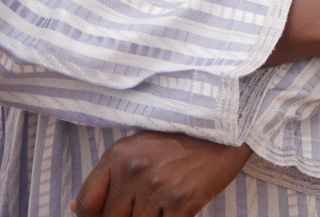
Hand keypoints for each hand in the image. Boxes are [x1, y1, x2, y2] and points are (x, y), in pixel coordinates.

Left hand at [71, 132, 250, 216]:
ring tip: (165, 202)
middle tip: (147, 205)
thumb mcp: (140, 148)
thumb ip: (109, 177)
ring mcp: (158, 187)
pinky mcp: (182, 201)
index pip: (87, 203)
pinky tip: (178, 208)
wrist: (228, 127)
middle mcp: (134, 171)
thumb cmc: (182, 139)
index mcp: (119, 155)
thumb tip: (75, 210)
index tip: (109, 215)